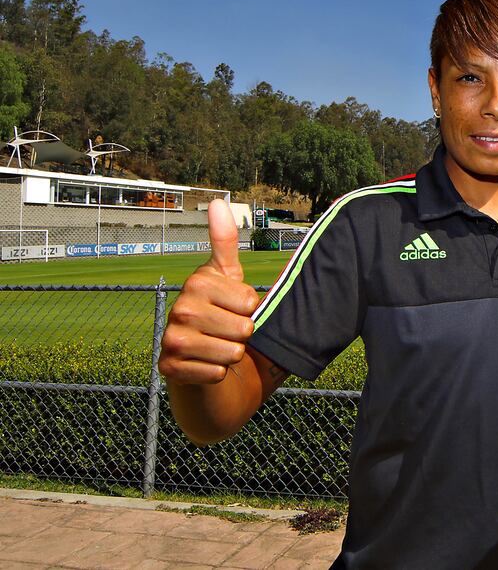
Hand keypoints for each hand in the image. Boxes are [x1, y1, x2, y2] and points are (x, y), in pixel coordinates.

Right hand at [159, 199, 259, 384]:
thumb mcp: (228, 275)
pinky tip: (205, 364)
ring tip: (217, 345)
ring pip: (232, 353)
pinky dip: (218, 373)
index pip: (250, 301)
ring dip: (232, 354)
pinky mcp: (169, 367)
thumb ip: (225, 241)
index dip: (251, 309)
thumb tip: (218, 202)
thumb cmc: (221, 312)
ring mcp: (171, 339)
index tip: (234, 307)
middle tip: (226, 330)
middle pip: (243, 329)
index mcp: (197, 281)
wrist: (199, 357)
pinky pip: (217, 373)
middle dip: (243, 335)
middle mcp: (180, 307)